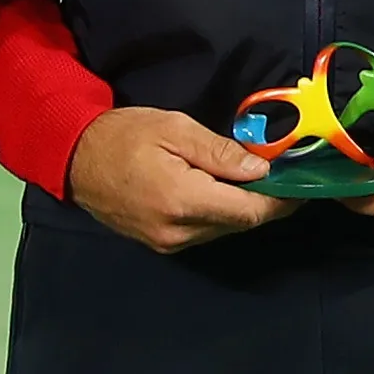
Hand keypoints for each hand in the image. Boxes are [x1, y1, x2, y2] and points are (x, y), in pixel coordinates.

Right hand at [65, 103, 286, 251]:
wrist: (71, 158)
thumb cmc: (122, 135)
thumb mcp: (175, 129)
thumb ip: (220, 152)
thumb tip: (262, 170)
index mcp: (184, 200)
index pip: (251, 211)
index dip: (282, 200)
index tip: (302, 182)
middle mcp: (179, 230)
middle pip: (242, 223)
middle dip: (265, 201)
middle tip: (280, 175)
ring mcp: (168, 242)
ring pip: (225, 229)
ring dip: (241, 208)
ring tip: (250, 180)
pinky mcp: (160, 244)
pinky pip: (204, 232)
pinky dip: (219, 214)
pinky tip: (219, 192)